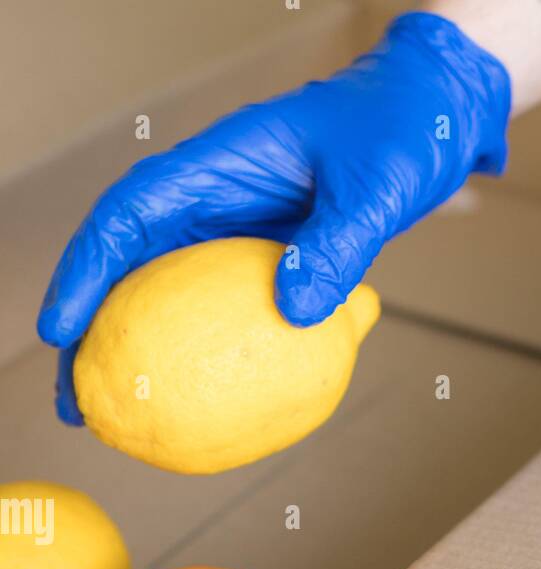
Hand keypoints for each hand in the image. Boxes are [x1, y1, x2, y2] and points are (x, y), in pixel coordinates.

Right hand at [36, 12, 510, 423]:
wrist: (428, 125)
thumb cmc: (398, 134)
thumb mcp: (375, 186)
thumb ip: (339, 243)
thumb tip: (298, 312)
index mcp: (219, 165)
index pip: (131, 214)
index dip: (88, 270)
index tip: (63, 328)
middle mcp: (213, 200)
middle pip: (130, 267)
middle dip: (92, 333)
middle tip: (75, 403)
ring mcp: (235, 236)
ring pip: (166, 297)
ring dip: (137, 356)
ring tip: (116, 420)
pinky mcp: (263, 265)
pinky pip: (223, 317)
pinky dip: (203, 359)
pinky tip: (200, 409)